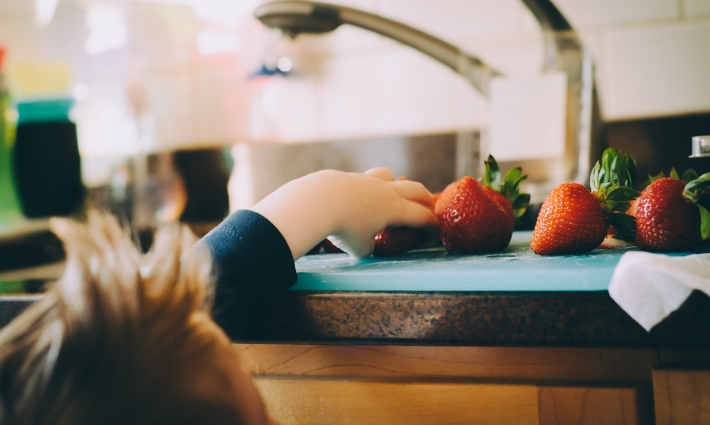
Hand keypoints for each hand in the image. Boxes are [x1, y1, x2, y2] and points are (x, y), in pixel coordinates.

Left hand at [251, 168, 437, 258]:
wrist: (319, 201)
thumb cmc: (344, 228)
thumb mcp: (360, 249)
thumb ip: (368, 247)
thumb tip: (367, 246)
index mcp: (395, 209)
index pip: (422, 216)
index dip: (432, 225)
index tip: (435, 231)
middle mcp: (386, 191)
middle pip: (415, 189)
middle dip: (425, 199)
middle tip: (428, 206)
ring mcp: (367, 181)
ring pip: (390, 175)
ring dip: (396, 184)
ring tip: (393, 193)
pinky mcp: (349, 177)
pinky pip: (365, 179)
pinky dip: (368, 187)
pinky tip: (358, 196)